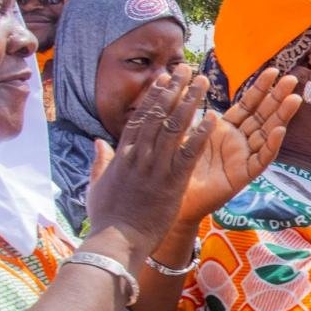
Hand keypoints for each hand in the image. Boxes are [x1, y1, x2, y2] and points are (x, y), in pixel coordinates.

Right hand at [86, 66, 215, 257]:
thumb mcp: (97, 186)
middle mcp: (139, 156)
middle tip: (186, 69)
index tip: (163, 78)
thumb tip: (97, 142)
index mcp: (122, 155)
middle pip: (157, 114)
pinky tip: (213, 118)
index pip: (138, 118)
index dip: (152, 96)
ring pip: (173, 127)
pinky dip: (200, 134)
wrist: (116, 241)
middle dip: (173, 89)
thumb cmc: (107, 219)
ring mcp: (155, 167)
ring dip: (189, 102)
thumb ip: (100, 162)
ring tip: (202, 82)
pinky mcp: (171, 182)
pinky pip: (189, 153)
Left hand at [174, 70, 301, 225]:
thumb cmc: (176, 168)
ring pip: (267, 134)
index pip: (247, 105)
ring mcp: (243, 158)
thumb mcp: (184, 134)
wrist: (173, 200)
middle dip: (277, 97)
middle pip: (263, 115)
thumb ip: (191, 114)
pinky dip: (270, 146)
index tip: (272, 70)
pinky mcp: (242, 176)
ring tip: (294, 99)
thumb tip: (189, 84)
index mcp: (225, 130)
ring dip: (281, 117)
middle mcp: (238, 142)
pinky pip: (260, 160)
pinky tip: (280, 131)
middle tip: (292, 79)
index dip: (260, 88)